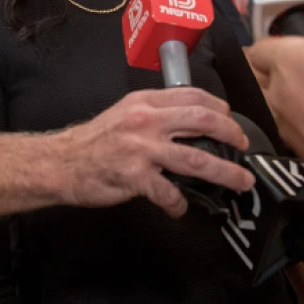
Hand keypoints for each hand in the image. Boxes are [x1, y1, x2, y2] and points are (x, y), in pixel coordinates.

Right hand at [59, 87, 254, 217]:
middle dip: (231, 134)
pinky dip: (180, 204)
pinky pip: (169, 193)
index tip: (230, 118)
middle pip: (202, 121)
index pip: (191, 95)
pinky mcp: (135, 177)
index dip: (218, 107)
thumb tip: (188, 124)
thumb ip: (153, 114)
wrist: (60, 163)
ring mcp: (142, 149)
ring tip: (241, 181)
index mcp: (144, 102)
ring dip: (225, 172)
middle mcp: (146, 121)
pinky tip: (181, 208)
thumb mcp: (124, 114)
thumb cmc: (92, 141)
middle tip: (243, 145)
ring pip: (197, 159)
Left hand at [245, 27, 303, 182]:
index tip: (285, 46)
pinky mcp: (295, 149)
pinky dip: (301, 125)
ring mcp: (283, 123)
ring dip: (284, 100)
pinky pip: (289, 129)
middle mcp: (276, 91)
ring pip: (270, 105)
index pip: (260, 48)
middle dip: (268, 72)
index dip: (272, 45)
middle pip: (257, 78)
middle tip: (292, 70)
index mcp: (288, 59)